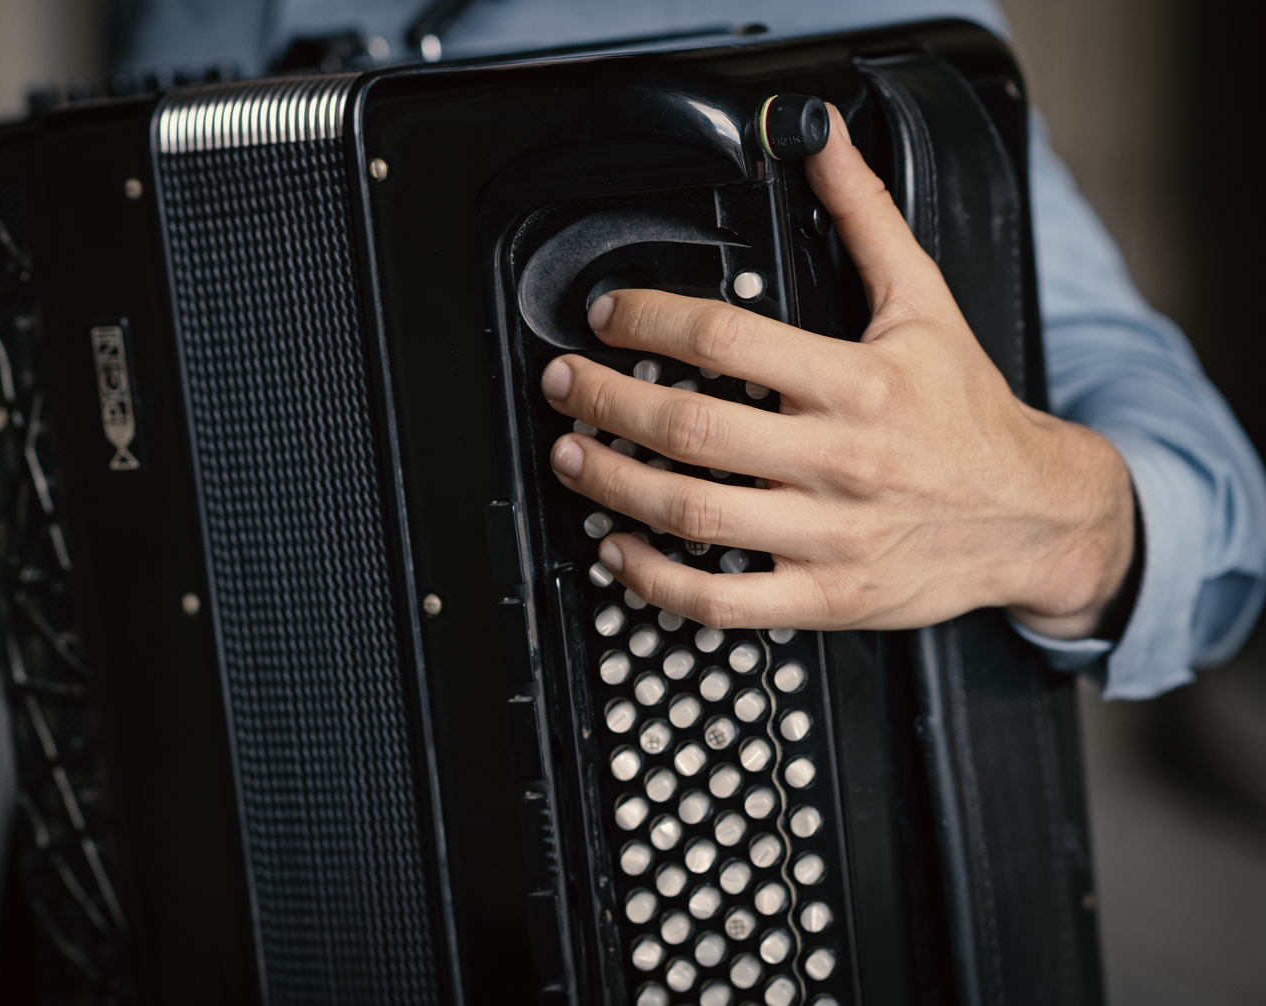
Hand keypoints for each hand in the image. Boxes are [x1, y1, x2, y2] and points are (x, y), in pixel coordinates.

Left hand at [540, 104, 1133, 638]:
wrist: (1035, 517)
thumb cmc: (969, 415)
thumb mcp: (926, 304)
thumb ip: (865, 219)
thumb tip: (825, 142)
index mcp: (859, 384)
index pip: (727, 339)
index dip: (649, 320)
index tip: (609, 315)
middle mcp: (841, 461)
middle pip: (692, 430)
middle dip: (608, 402)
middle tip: (563, 384)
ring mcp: (831, 537)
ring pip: (695, 515)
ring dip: (614, 485)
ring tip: (571, 457)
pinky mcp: (826, 598)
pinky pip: (723, 602)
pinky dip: (657, 582)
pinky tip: (619, 550)